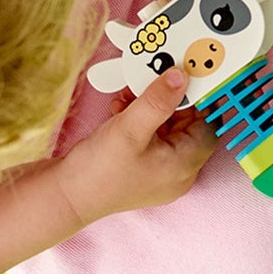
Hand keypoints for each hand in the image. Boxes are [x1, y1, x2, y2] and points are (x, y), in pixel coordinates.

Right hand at [52, 70, 216, 227]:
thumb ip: (158, 101)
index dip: (201, 100)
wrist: (64, 197)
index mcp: (184, 166)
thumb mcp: (130, 128)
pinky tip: (121, 106)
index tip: (191, 76)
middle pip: (187, 126)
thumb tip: (182, 76)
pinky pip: (150, 137)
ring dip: (150, 107)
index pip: (208, 126)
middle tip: (154, 78)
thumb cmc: (99, 170)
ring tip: (130, 94)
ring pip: (166, 129)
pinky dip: (139, 120)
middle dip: (169, 100)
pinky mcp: (141, 168)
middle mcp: (177, 173)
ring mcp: (159, 172)